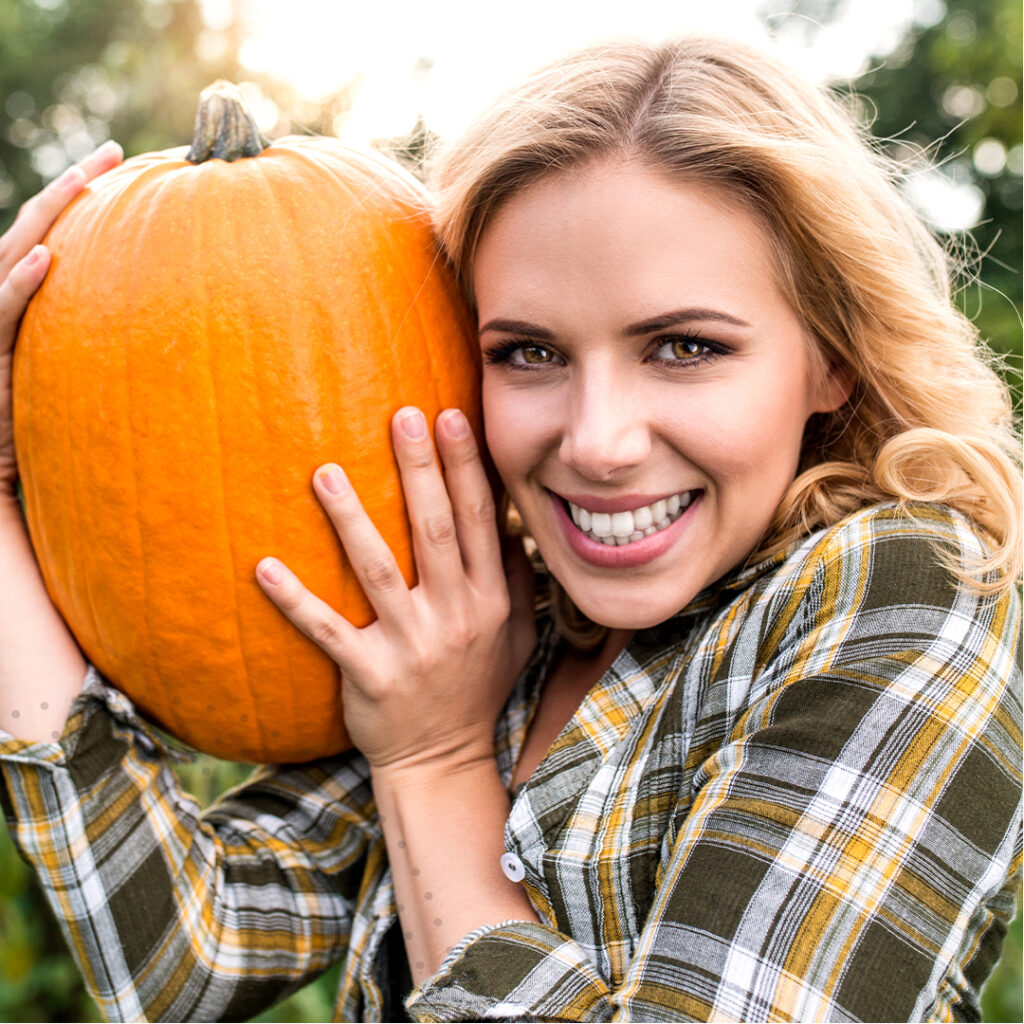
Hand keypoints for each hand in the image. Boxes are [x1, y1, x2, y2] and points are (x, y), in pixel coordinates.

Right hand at [0, 141, 123, 496]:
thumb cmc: (44, 437)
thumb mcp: (85, 385)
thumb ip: (114, 353)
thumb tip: (181, 344)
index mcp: (29, 308)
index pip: (54, 242)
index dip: (82, 206)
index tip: (126, 170)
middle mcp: (3, 307)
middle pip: (34, 232)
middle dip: (70, 189)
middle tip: (114, 154)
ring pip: (11, 256)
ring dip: (47, 215)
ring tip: (85, 181)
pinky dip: (18, 284)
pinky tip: (46, 259)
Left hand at [256, 406, 536, 771]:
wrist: (444, 760)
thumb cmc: (478, 687)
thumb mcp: (517, 634)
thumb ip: (513, 578)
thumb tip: (507, 517)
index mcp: (489, 600)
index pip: (479, 521)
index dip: (466, 468)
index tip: (451, 417)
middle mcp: (455, 616)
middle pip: (435, 531)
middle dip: (421, 470)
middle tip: (402, 416)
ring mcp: (411, 646)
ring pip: (378, 571)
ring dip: (352, 520)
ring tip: (326, 471)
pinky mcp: (369, 674)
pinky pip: (327, 631)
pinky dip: (296, 600)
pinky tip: (265, 566)